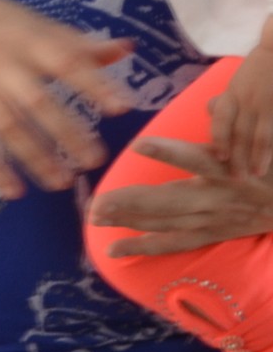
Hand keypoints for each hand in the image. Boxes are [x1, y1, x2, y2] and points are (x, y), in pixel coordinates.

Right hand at [0, 0, 132, 198]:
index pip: (66, 62)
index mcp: (26, 38)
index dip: (94, 84)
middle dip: (67, 132)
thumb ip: (74, 42)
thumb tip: (126, 49)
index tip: (121, 108)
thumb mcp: (30, 23)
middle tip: (95, 160)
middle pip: (36, 102)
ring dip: (33, 157)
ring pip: (5, 126)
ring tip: (60, 182)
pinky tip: (11, 189)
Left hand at [91, 136, 272, 252]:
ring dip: (126, 220)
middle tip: (96, 202)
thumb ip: (233, 121)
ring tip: (95, 217)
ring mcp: (211, 219)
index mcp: (229, 168)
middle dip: (129, 201)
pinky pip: (173, 244)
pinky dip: (143, 247)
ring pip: (162, 222)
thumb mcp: (264, 140)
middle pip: (166, 199)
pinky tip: (113, 249)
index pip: (195, 157)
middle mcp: (217, 197)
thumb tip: (213, 101)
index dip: (167, 152)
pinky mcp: (211, 235)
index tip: (139, 144)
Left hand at [212, 24, 272, 179]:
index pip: (222, 122)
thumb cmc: (263, 64)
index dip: (220, 141)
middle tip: (236, 178)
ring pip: (262, 133)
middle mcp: (248, 99)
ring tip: (257, 173)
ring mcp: (268, 102)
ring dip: (260, 155)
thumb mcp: (240, 79)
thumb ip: (227, 98)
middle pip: (240, 133)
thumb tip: (209, 109)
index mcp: (234, 94)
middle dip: (237, 157)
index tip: (220, 159)